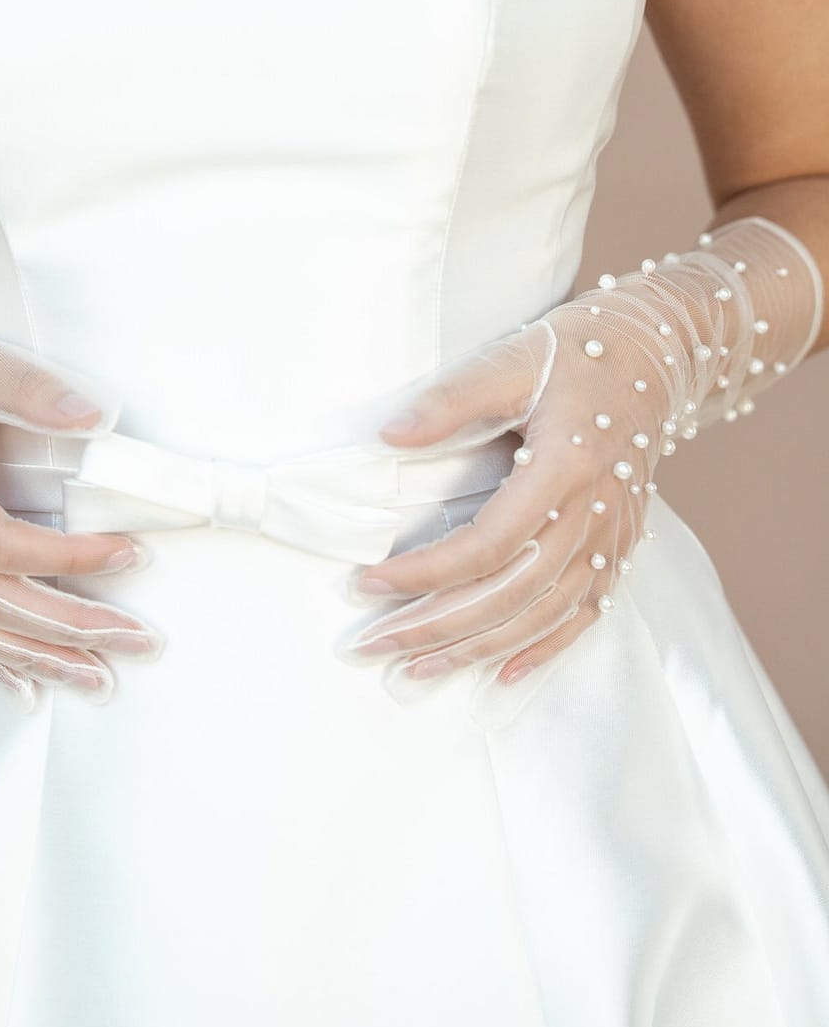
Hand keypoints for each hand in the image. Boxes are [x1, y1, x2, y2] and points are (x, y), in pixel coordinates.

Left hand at [337, 218, 822, 698]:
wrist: (659, 351)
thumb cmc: (580, 350)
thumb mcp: (512, 360)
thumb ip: (451, 399)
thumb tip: (388, 435)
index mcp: (565, 468)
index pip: (485, 545)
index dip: (424, 573)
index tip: (367, 582)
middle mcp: (594, 514)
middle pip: (509, 595)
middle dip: (434, 629)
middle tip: (371, 646)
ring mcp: (612, 536)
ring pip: (542, 615)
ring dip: (477, 650)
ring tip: (416, 672)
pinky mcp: (621, 544)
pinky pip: (586, 614)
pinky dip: (545, 649)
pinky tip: (504, 675)